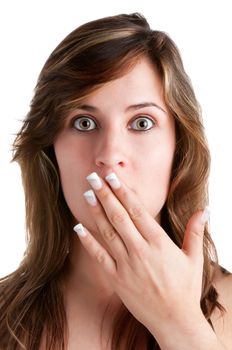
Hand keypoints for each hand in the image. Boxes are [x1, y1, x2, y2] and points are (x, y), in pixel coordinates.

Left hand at [74, 171, 208, 344]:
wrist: (174, 321)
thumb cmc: (185, 288)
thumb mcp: (195, 258)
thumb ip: (196, 231)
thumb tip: (204, 210)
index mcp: (159, 243)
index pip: (137, 211)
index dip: (123, 192)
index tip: (113, 177)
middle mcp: (141, 251)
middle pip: (119, 217)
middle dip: (105, 195)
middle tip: (93, 177)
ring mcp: (126, 265)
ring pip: (108, 233)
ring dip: (96, 212)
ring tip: (87, 194)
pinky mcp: (116, 279)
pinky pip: (99, 257)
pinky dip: (88, 241)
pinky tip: (78, 227)